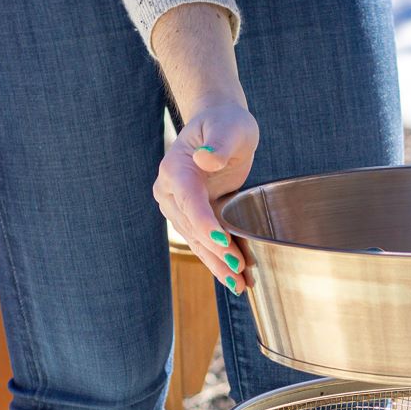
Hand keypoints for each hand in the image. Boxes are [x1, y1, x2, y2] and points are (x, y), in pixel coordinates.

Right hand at [154, 102, 258, 294]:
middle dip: (216, 252)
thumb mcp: (230, 127)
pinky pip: (204, 243)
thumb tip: (206, 159)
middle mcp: (170, 191)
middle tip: (239, 271)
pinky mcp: (192, 217)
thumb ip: (220, 143)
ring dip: (218, 265)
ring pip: (198, 242)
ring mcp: (179, 208)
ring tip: (239, 285)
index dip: (205, 224)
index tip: (223, 241)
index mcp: (176, 169)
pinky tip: (234, 279)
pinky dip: (219, 261)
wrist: (219, 126)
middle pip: (194, 228)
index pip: (189, 201)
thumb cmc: (226, 123)